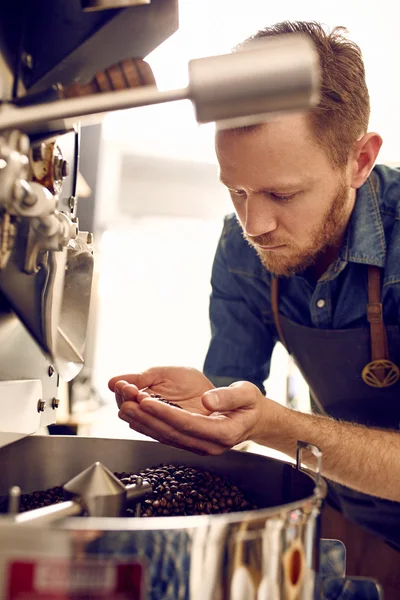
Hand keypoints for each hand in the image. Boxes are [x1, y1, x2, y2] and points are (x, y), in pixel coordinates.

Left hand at [109, 369, 277, 454]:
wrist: (254, 420)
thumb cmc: (250, 406)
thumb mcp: (247, 394)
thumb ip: (228, 397)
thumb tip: (208, 400)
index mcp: (223, 432)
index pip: (188, 423)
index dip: (165, 412)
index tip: (147, 401)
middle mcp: (209, 444)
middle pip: (172, 432)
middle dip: (147, 418)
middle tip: (127, 403)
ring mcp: (199, 446)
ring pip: (166, 436)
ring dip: (144, 423)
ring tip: (125, 408)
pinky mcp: (191, 443)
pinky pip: (167, 436)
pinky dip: (150, 426)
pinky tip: (136, 417)